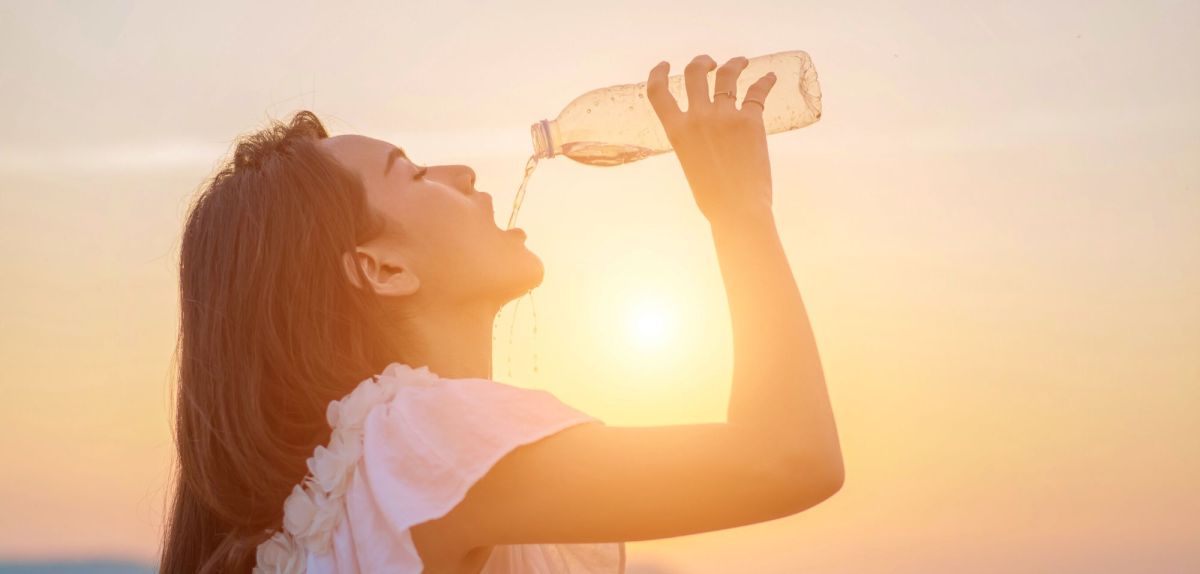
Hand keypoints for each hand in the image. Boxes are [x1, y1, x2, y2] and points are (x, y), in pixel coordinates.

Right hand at [646, 54, 777, 224]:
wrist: (737, 209)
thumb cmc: (712, 197)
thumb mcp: (690, 163)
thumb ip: (692, 140)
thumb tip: (705, 132)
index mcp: (677, 131)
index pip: (658, 92)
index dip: (659, 73)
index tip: (666, 64)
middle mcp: (698, 118)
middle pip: (695, 73)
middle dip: (702, 62)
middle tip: (711, 63)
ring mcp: (725, 116)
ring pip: (728, 75)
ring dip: (734, 64)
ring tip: (742, 62)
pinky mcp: (751, 121)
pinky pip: (757, 92)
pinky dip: (765, 81)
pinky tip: (770, 78)